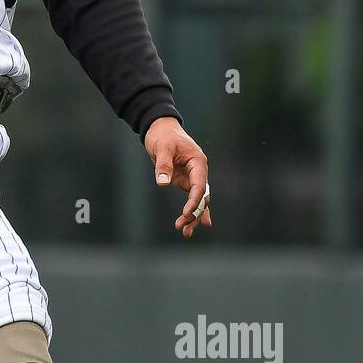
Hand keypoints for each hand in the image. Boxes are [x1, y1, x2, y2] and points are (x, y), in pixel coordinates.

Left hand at [144, 116, 211, 239]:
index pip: (199, 185)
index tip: (187, 213)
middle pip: (201, 196)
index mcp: (198, 162)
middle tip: (183, 227)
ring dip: (192, 216)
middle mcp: (198, 171)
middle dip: (194, 213)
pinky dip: (191, 211)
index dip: (195, 201)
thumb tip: (163, 183)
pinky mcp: (184, 181)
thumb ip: (163, 165)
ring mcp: (192, 177)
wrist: (160, 128)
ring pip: (197, 200)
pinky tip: (191, 225)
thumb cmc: (163, 135)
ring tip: (185, 233)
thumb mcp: (162, 148)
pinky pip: (190, 198)